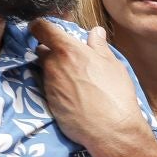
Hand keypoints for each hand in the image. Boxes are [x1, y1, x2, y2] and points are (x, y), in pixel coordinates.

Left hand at [29, 21, 148, 152]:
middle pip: (41, 50)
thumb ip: (99, 46)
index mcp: (68, 50)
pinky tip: (73, 95)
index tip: (46, 29)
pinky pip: (48, 87)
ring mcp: (48, 84)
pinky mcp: (48, 102)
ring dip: (55, 70)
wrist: (110, 129)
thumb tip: (95, 32)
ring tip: (75, 80)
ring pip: (46, 70)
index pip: (41, 28)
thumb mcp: (112, 65)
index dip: (41, 26)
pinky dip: (57, 87)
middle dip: (51, 51)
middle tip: (69, 58)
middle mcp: (53, 65)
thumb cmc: (115, 93)